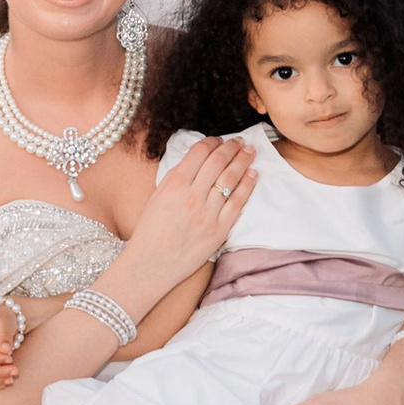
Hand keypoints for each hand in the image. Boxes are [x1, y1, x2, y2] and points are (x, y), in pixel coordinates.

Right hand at [121, 134, 254, 292]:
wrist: (151, 264)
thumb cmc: (151, 231)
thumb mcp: (157, 196)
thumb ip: (176, 177)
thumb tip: (197, 159)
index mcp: (174, 184)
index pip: (199, 152)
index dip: (212, 142)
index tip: (219, 140)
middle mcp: (192, 196)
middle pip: (218, 161)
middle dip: (232, 147)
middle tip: (240, 141)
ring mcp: (207, 214)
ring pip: (231, 179)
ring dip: (243, 161)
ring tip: (250, 152)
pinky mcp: (219, 230)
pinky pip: (238, 202)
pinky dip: (247, 185)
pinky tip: (252, 174)